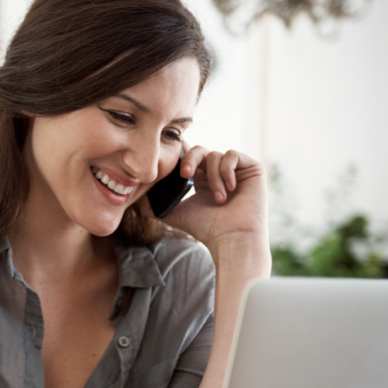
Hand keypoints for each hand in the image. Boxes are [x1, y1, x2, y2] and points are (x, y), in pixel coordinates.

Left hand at [141, 143, 267, 255]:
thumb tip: (136, 196)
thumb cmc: (207, 229)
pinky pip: (232, 155)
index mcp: (201, 179)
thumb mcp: (175, 214)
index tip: (170, 160)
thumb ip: (154, 206)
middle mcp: (218, 172)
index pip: (189, 156)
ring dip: (212, 177)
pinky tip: (230, 189)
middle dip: (189, 159)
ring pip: (215, 155)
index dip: (179, 154)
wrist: (232, 238)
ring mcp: (235, 169)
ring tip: (219, 199)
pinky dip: (227, 170)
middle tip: (185, 174)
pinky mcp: (251, 168)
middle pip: (199, 150)